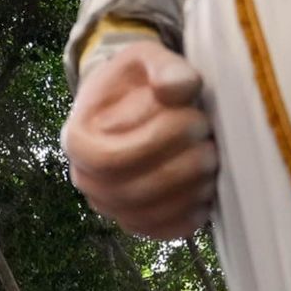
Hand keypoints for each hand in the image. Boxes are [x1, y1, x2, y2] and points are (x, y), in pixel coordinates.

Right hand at [62, 41, 217, 239]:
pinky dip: (186, 218)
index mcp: (78, 139)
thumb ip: (164, 66)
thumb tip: (179, 89)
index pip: (109, 159)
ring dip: (187, 191)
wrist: (129, 103)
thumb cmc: (137, 81)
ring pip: (145, 214)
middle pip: (129, 191)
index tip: (194, 117)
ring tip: (212, 160)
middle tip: (210, 139)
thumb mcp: (146, 58)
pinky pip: (157, 231)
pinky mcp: (134, 219)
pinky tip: (207, 192)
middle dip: (179, 167)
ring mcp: (108, 203)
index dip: (156, 143)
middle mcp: (85, 177)